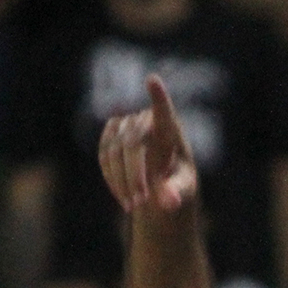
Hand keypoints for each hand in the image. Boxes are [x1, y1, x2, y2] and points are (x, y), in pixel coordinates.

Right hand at [98, 76, 198, 215]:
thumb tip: (169, 203)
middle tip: (140, 204)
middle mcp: (146, 121)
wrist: (162, 181)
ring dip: (120, 181)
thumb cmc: (179, 182)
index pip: (164, 112)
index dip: (158, 97)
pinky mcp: (112, 135)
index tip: (152, 80)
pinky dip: (111, 177)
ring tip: (132, 207)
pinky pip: (104, 154)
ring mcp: (127, 125)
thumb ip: (177, 193)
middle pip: (132, 143)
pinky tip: (122, 196)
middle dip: (134, 175)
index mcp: (170, 130)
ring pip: (114, 150)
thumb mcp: (184, 190)